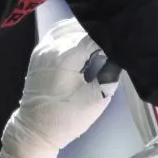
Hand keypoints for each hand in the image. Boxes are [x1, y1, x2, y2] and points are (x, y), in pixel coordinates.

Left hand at [14, 18, 120, 150]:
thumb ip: (110, 74)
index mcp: (65, 56)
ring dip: (85, 31)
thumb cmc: (65, 118)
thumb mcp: (96, 100)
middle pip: (80, 27)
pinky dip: (72, 33)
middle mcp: (51, 46)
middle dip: (98, 33)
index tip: (123, 42)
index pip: (94, 35)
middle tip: (114, 43)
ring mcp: (42, 48)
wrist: (35, 130)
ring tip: (100, 42)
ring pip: (68, 27)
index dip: (110, 37)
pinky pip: (57, 33)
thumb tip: (120, 55)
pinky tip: (83, 42)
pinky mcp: (38, 53)